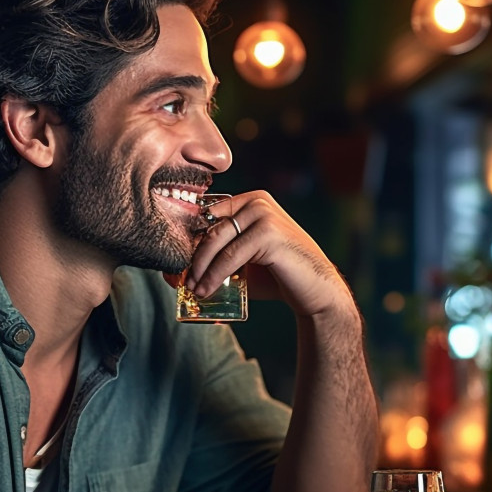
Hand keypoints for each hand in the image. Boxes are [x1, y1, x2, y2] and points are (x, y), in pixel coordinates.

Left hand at [182, 190, 351, 319]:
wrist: (314, 291)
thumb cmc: (277, 277)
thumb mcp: (241, 263)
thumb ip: (217, 259)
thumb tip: (176, 272)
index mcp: (250, 201)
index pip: (208, 216)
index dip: (191, 241)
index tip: (179, 266)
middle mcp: (257, 201)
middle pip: (210, 228)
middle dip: (193, 257)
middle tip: (183, 282)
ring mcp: (264, 214)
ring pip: (217, 242)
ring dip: (200, 268)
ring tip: (194, 289)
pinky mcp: (269, 232)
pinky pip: (230, 256)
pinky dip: (214, 275)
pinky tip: (206, 290)